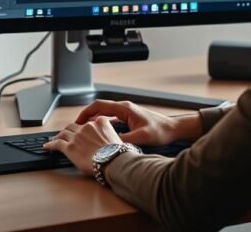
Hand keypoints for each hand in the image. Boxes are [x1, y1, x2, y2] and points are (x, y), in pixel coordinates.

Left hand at [42, 116, 121, 174]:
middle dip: (69, 130)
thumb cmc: (118, 153)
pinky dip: (51, 144)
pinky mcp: (70, 147)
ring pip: (64, 133)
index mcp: (99, 122)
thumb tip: (109, 139)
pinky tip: (47, 146)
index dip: (83, 127)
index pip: (89, 122)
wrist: (114, 161)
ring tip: (55, 139)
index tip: (81, 130)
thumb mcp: (118, 137)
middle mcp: (87, 127)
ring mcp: (77, 136)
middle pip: (74, 126)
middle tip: (66, 134)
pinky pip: (57, 144)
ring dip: (58, 135)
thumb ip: (109, 134)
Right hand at [74, 99, 201, 145]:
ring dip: (94, 121)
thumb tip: (108, 144)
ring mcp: (127, 112)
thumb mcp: (141, 138)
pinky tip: (100, 134)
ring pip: (105, 114)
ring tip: (85, 131)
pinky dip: (103, 124)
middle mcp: (124, 108)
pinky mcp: (130, 118)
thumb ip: (124, 140)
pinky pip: (112, 119)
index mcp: (125, 109)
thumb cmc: (160, 131)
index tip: (77, 122)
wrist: (173, 129)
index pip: (99, 106)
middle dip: (87, 117)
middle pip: (100, 108)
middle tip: (77, 128)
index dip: (86, 113)